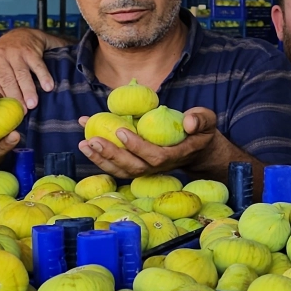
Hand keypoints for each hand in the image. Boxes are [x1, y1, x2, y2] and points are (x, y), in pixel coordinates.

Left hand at [0, 27, 65, 109]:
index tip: (10, 111)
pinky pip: (37, 65)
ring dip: (28, 90)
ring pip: (21, 74)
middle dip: (16, 97)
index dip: (2, 99)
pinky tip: (48, 87)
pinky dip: (43, 76)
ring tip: (33, 104)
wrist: (22, 34)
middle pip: (7, 80)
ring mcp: (15, 53)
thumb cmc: (8, 57)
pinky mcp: (30, 50)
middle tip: (24, 111)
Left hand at [79, 108, 219, 178]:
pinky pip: (117, 166)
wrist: (198, 149)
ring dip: (101, 159)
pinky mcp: (137, 166)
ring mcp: (147, 169)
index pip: (155, 157)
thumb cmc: (200, 132)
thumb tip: (188, 122)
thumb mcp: (207, 121)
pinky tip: (86, 143)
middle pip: (134, 167)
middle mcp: (159, 167)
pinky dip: (100, 157)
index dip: (137, 147)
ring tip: (84, 144)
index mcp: (176, 155)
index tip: (121, 131)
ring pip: (123, 170)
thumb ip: (200, 119)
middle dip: (112, 154)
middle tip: (92, 139)